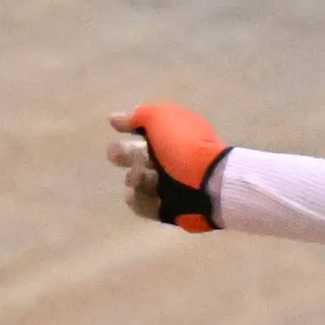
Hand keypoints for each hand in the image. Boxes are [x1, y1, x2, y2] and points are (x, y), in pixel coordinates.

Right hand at [109, 102, 226, 230]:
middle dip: (124, 154)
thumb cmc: (185, 146)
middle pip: (131, 155)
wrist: (210, 182)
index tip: (118, 129)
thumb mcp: (161, 118)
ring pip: (135, 180)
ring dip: (136, 177)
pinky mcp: (167, 208)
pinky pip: (142, 204)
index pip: (140, 131)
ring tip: (146, 177)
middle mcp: (167, 158)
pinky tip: (141, 194)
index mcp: (169, 135)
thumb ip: (137, 115)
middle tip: (122, 157)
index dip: (127, 130)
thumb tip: (114, 119)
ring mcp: (168, 184)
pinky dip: (140, 199)